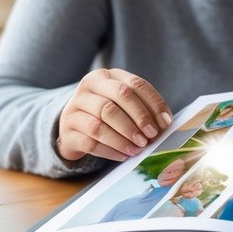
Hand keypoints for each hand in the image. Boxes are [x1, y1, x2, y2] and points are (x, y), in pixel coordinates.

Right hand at [56, 68, 172, 161]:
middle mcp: (88, 87)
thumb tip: (164, 123)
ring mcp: (74, 108)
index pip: (135, 84)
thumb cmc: (106, 114)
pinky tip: (123, 155)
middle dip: (139, 117)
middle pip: (119, 97)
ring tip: (138, 148)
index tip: (165, 122)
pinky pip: (90, 142)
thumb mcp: (122, 104)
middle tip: (151, 136)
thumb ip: (142, 109)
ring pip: (102, 121)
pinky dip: (110, 150)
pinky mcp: (67, 131)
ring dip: (124, 137)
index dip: (153, 103)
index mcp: (106, 76)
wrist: (73, 128)